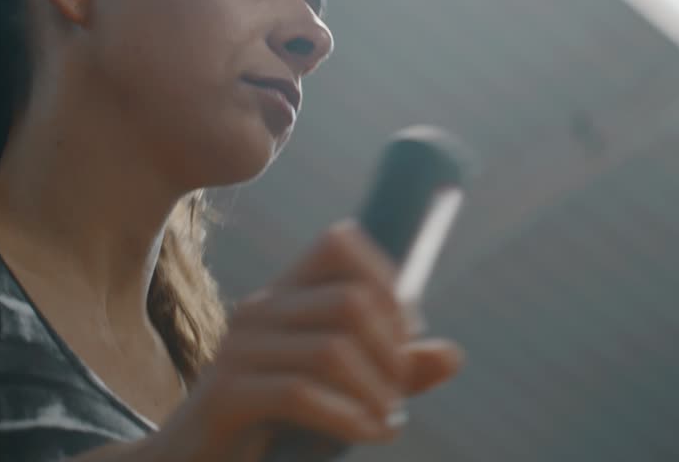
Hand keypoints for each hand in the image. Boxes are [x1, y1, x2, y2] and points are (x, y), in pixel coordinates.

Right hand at [151, 220, 463, 461]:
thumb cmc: (273, 425)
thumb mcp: (343, 393)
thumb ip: (393, 373)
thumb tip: (452, 355)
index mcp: (285, 295)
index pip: (340, 243)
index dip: (388, 281)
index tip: (408, 334)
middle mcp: (260, 310)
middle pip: (350, 300)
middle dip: (394, 351)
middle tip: (400, 394)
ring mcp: (238, 349)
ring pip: (333, 348)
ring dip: (377, 392)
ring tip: (388, 422)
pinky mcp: (226, 394)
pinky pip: (301, 393)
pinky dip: (348, 417)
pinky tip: (367, 435)